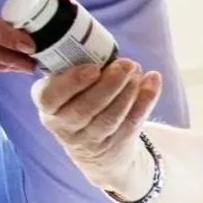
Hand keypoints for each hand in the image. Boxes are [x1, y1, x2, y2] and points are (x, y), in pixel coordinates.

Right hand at [32, 58, 163, 193]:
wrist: (97, 148)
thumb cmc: (81, 101)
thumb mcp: (70, 89)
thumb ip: (81, 68)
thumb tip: (110, 54)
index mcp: (49, 107)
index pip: (49, 98)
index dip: (71, 82)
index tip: (93, 68)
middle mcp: (65, 126)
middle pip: (84, 109)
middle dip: (108, 85)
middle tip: (126, 64)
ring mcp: (90, 140)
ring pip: (108, 119)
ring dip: (127, 92)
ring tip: (136, 71)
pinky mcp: (115, 145)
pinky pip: (131, 123)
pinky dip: (145, 100)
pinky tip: (153, 80)